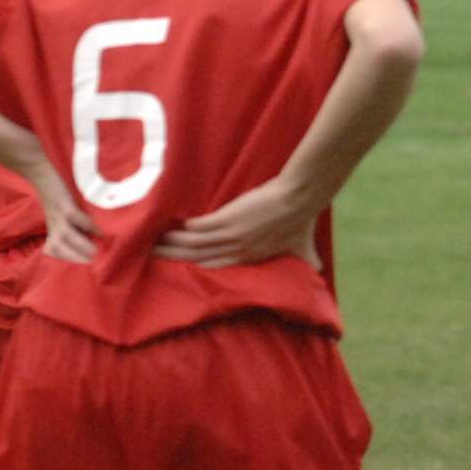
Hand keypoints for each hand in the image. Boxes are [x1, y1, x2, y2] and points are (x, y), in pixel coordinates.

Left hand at [14, 155, 96, 262]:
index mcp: (51, 229)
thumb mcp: (57, 212)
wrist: (40, 173)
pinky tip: (98, 231)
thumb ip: (68, 224)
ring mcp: (58, 216)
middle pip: (59, 249)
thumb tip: (92, 235)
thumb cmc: (55, 193)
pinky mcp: (64, 206)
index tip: (82, 268)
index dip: (66, 260)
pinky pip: (77, 220)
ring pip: (66, 238)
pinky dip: (88, 227)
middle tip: (93, 265)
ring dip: (81, 247)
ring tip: (96, 252)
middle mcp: (53, 225)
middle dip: (75, 258)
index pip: (54, 251)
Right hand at [154, 177, 322, 269]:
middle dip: (175, 261)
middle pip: (199, 261)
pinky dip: (182, 231)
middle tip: (153, 260)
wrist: (299, 199)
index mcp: (251, 259)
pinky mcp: (227, 220)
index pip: (218, 268)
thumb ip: (307, 259)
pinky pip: (198, 230)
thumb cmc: (302, 221)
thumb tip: (318, 268)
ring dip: (171, 247)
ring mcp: (231, 237)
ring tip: (151, 245)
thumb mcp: (303, 247)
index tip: (182, 270)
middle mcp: (237, 252)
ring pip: (193, 247)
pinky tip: (166, 230)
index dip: (198, 270)